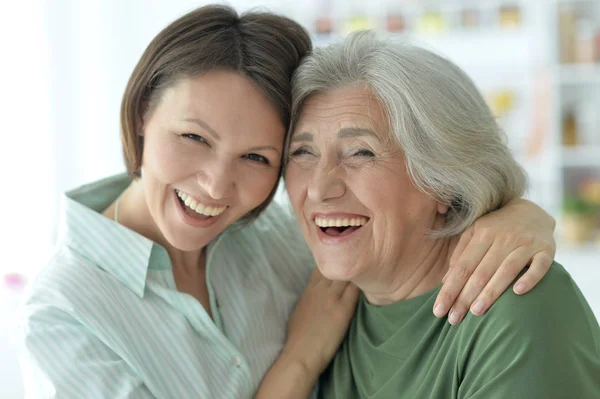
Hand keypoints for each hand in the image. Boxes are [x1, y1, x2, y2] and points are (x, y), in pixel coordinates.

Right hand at [282, 268, 359, 378]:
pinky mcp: (344, 308)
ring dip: (356, 275)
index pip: (322, 268)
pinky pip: (355, 290)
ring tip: (367, 276)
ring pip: (347, 275)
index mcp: (309, 289)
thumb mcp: (300, 310)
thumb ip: (310, 298)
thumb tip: (316, 295)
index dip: (334, 266)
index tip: (343, 268)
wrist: (302, 352)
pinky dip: (362, 286)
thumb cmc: (298, 336)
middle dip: (346, 266)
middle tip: (358, 270)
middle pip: (336, 267)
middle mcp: (320, 289)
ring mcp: (332, 297)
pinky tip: (371, 286)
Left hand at [433, 198, 555, 323]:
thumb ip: (460, 253)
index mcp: (482, 234)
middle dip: (465, 297)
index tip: (439, 309)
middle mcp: (503, 238)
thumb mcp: (475, 231)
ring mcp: (526, 243)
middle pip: (481, 272)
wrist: (532, 210)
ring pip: (506, 270)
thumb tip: (445, 280)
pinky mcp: (546, 249)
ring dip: (491, 292)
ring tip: (476, 312)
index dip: (450, 289)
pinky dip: (529, 278)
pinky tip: (518, 292)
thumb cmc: (496, 227)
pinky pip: (539, 266)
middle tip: (454, 319)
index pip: (462, 267)